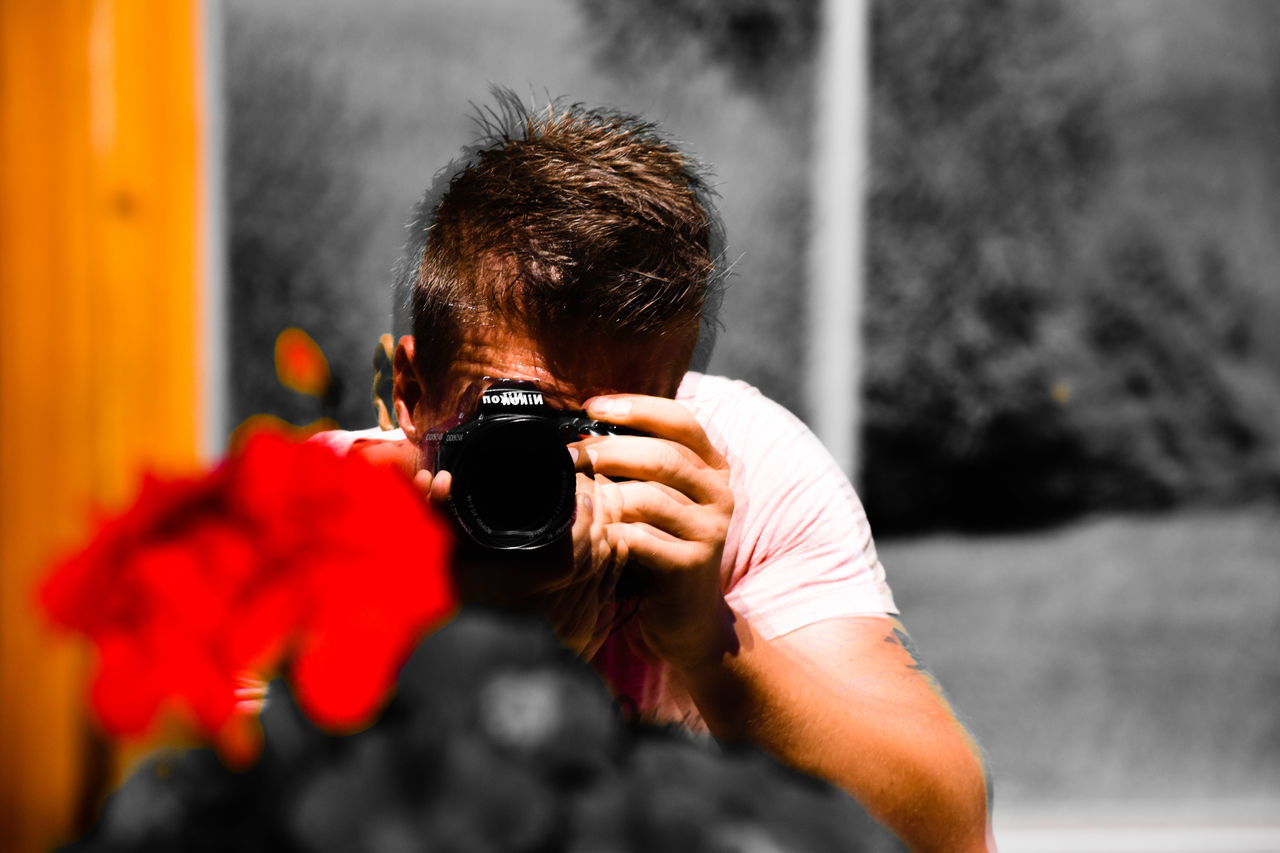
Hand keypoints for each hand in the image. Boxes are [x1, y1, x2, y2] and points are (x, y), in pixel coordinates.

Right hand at [404, 443, 622, 656]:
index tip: (583, 492)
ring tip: (603, 518)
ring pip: (605, 576)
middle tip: (598, 496)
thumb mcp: (439, 561)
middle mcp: (547, 612)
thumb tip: (439, 479)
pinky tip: (610, 551)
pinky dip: (612, 570)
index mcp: (516, 588)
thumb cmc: (446, 605)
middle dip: (600, 522)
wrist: (466, 665)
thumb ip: (437, 516)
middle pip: (595, 558)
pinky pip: (607, 597)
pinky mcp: (580, 640)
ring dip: (608, 543)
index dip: (583, 517)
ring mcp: (568, 630)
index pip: (572, 550)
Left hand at [575, 394, 734, 670]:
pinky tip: (590, 530)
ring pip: (651, 497)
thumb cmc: (659, 546)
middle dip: (610, 450)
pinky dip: (610, 532)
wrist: (685, 617)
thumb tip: (583, 428)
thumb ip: (637, 464)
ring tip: (575, 492)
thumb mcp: (656, 498)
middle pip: (663, 456)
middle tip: (572, 453)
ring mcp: (710, 530)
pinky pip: (642, 539)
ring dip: (605, 492)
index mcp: (712, 467)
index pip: (682, 421)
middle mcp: (719, 493)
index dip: (637, 408)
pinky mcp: (693, 564)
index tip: (592, 406)